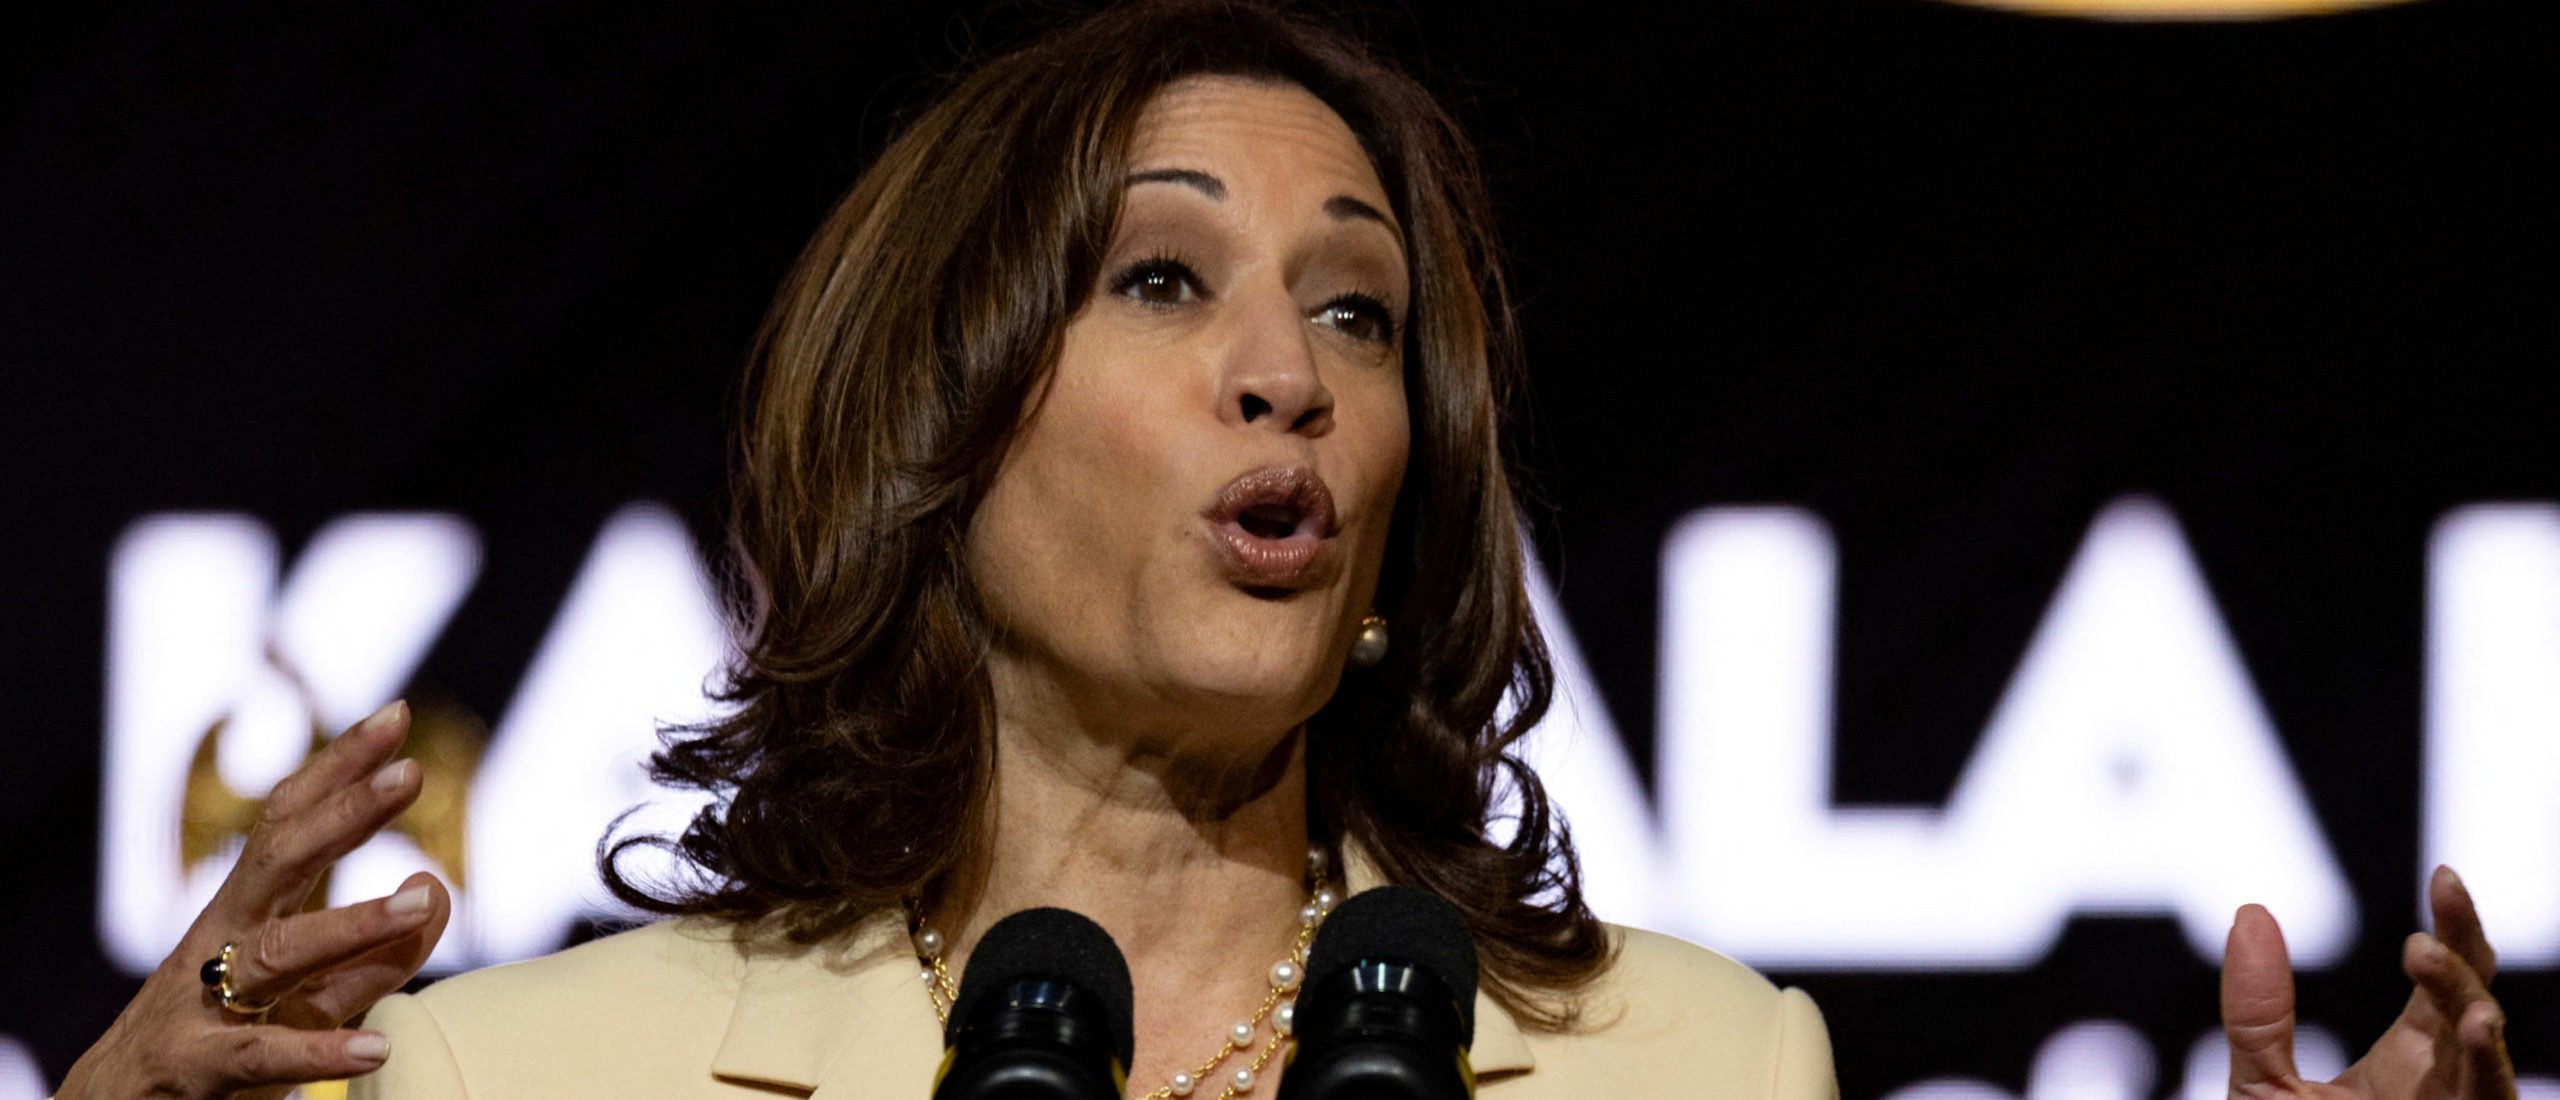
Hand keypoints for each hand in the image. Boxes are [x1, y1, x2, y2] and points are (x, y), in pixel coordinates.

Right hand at [60, 701, 451, 1099]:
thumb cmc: (224, 1044)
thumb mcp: (309, 996)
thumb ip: (376, 953)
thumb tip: (436, 889)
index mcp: (246, 912)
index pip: (289, 823)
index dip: (338, 769)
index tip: (395, 716)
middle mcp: (221, 942)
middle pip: (280, 862)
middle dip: (343, 814)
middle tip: (409, 775)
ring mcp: (203, 1003)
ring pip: (275, 954)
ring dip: (350, 925)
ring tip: (421, 904)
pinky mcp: (196, 1070)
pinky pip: (260, 1058)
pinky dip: (317, 1052)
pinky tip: (376, 1045)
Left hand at [2223, 865, 2514, 1099]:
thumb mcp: (2263, 1081)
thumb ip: (2257, 1013)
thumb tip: (2250, 914)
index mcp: (2409, 1057)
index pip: (2443, 979)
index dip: (2449, 927)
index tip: (2442, 874)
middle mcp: (2444, 1078)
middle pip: (2472, 993)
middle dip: (2462, 939)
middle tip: (2443, 884)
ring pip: (2483, 1041)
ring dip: (2463, 993)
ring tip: (2425, 956)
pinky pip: (2491, 1096)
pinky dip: (2491, 1062)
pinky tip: (2478, 1025)